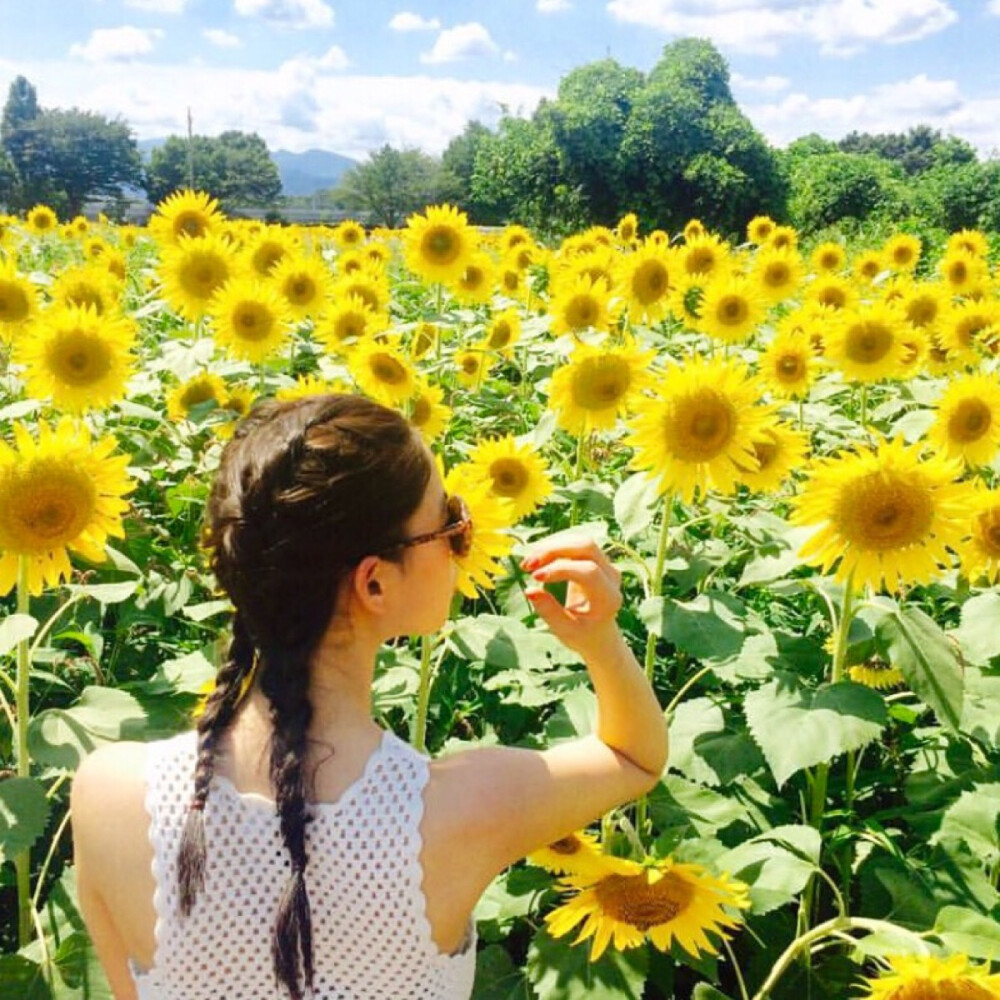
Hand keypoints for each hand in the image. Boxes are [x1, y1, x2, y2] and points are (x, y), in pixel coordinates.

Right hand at [520, 537, 623, 657]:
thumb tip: (529, 590)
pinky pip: (574, 543)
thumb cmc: (582, 634)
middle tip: (527, 565)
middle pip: (586, 546)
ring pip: (579, 541)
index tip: (534, 577)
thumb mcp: (564, 630)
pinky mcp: (595, 558)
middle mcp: (612, 576)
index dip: (560, 569)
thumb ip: (549, 611)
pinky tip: (537, 559)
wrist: (599, 633)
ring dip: (550, 546)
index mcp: (609, 598)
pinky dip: (553, 547)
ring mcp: (606, 564)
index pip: (588, 571)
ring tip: (528, 563)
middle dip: (554, 550)